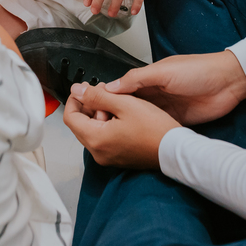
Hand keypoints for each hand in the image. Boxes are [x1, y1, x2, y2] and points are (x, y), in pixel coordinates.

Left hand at [64, 82, 179, 167]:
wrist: (174, 149)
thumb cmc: (154, 128)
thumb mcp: (125, 104)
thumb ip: (97, 96)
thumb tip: (77, 90)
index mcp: (96, 139)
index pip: (70, 117)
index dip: (75, 99)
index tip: (84, 88)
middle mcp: (98, 152)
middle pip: (80, 125)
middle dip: (89, 105)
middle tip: (104, 91)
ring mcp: (107, 157)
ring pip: (92, 131)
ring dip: (99, 114)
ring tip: (118, 103)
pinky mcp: (117, 158)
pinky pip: (103, 139)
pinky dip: (107, 125)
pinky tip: (122, 115)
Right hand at [105, 50, 245, 125]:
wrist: (228, 83)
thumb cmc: (199, 70)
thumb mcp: (163, 71)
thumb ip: (137, 78)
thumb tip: (112, 86)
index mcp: (149, 78)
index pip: (122, 90)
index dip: (107, 99)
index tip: (92, 109)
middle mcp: (154, 94)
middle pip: (128, 106)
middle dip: (114, 115)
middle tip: (100, 126)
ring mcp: (164, 109)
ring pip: (139, 119)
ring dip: (128, 126)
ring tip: (112, 136)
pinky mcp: (175, 122)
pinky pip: (155, 128)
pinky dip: (145, 133)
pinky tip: (135, 141)